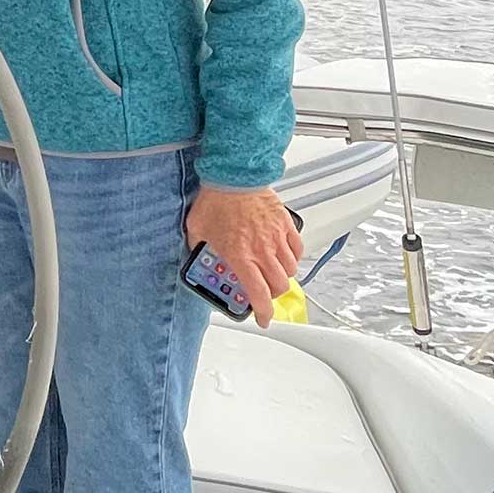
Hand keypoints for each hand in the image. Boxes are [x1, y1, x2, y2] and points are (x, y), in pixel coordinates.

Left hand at [185, 186, 303, 326]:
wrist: (233, 174)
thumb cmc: (215, 199)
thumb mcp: (198, 229)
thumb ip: (199, 246)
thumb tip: (197, 253)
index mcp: (240, 257)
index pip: (259, 295)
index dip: (264, 313)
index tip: (263, 318)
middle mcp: (262, 251)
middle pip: (279, 286)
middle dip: (272, 295)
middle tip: (264, 292)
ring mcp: (276, 238)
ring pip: (291, 269)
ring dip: (282, 275)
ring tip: (271, 271)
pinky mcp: (284, 224)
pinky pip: (297, 248)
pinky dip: (293, 256)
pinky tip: (283, 253)